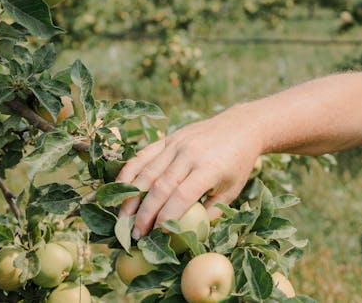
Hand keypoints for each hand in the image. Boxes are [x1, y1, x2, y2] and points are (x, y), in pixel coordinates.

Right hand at [117, 108, 261, 238]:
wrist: (240, 126)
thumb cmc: (237, 164)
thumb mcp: (231, 191)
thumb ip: (210, 213)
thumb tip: (187, 235)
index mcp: (209, 168)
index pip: (181, 196)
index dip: (166, 217)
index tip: (157, 235)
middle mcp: (189, 154)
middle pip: (160, 186)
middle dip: (145, 213)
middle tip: (135, 234)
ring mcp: (176, 143)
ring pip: (147, 171)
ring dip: (132, 197)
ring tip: (123, 218)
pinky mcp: (168, 138)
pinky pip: (143, 155)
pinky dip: (129, 173)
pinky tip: (120, 190)